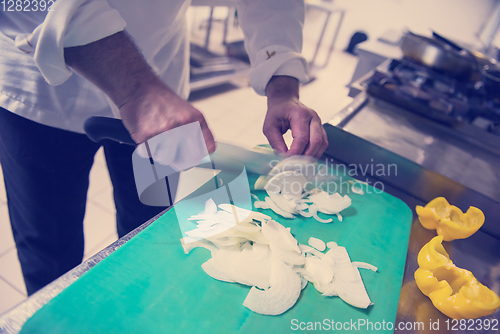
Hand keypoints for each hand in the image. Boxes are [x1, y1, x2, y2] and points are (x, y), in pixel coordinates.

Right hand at [64, 31, 215, 153]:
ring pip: (165, 159)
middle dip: (179, 160)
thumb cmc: (163, 102)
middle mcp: (181, 126)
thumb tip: (205, 152)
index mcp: (195, 120)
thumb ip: (200, 132)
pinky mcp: (144, 136)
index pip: (207, 148)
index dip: (199, 155)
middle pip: (186, 160)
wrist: (139, 88)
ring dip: (160, 153)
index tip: (192, 155)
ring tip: (156, 139)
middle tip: (171, 151)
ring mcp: (162, 132)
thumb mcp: (189, 112)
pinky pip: (148, 154)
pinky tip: (146, 136)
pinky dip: (145, 149)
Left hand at [264, 76, 327, 157]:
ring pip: (322, 143)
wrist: (285, 101)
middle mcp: (313, 117)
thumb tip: (283, 157)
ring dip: (313, 156)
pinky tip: (306, 158)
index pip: (302, 138)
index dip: (295, 152)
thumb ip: (276, 142)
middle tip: (296, 166)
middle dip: (306, 156)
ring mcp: (318, 122)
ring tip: (301, 164)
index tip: (287, 161)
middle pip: (316, 141)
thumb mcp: (269, 126)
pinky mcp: (320, 128)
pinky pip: (323, 143)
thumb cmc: (277, 112)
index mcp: (300, 114)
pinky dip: (316, 152)